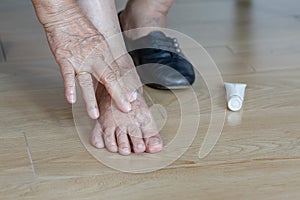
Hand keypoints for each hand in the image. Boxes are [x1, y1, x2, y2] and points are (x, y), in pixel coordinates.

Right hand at [32, 0, 135, 118]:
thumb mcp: (99, 41)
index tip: (132, 99)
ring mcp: (79, 59)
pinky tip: (71, 100)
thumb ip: (105, 57)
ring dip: (90, 100)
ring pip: (87, 82)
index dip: (125, 87)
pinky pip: (67, 75)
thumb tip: (114, 70)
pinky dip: (69, 87)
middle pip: (108, 79)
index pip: (117, 73)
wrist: (64, 15)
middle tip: (125, 109)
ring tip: (94, 114)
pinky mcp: (64, 58)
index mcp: (104, 53)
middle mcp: (94, 57)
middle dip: (118, 95)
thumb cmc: (80, 28)